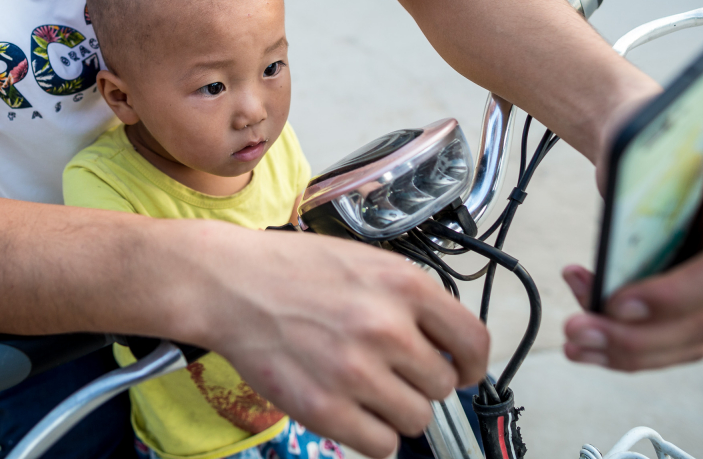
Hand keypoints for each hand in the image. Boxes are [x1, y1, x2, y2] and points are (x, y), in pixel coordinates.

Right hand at [182, 224, 488, 458]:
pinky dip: (372, 435)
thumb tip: (446, 345)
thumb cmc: (291, 269)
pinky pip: (382, 445)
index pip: (473, 342)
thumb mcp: (364, 262)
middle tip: (387, 370)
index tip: (461, 372)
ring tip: (363, 387)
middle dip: (419, 382)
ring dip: (396, 409)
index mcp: (403, 284)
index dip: (471, 365)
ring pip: (416, 419)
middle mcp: (387, 328)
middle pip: (442, 386)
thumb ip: (409, 299)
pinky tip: (351, 411)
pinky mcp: (325, 409)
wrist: (229, 283)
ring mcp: (356, 372)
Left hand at [562, 106, 702, 369]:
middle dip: (638, 336)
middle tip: (579, 330)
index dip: (680, 294)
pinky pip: (658, 341)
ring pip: (678, 342)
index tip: (621, 300)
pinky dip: (617, 347)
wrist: (637, 143)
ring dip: (623, 351)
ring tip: (574, 338)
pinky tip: (582, 333)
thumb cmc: (669, 128)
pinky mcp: (682, 304)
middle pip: (702, 321)